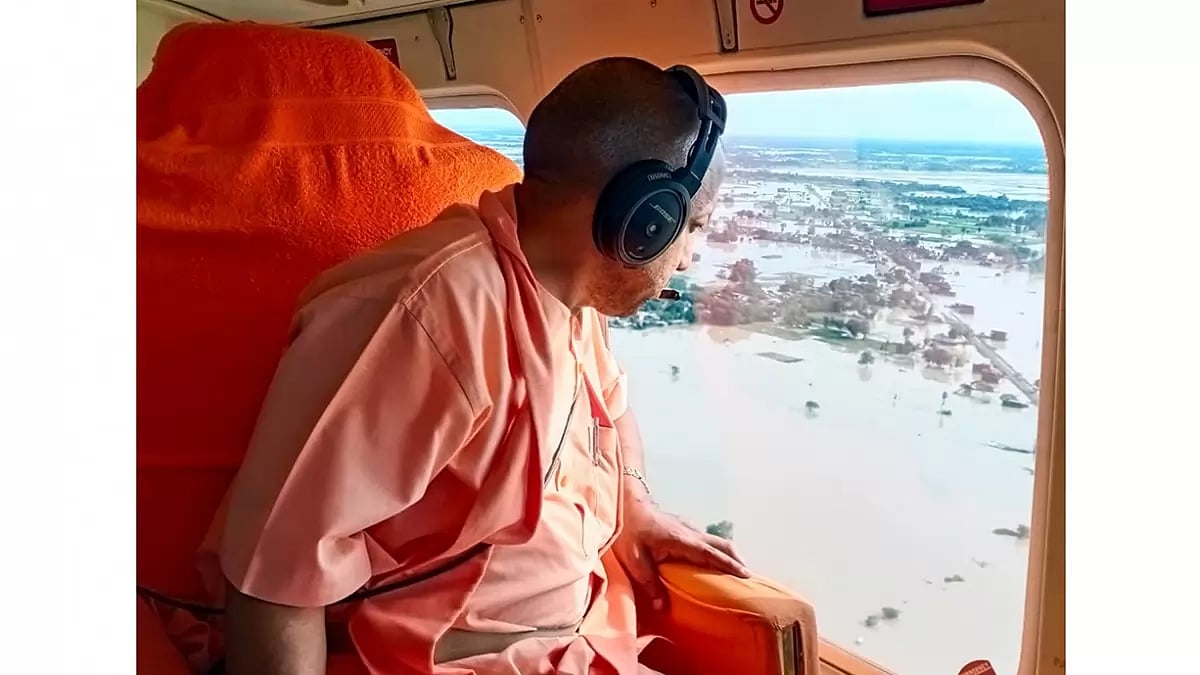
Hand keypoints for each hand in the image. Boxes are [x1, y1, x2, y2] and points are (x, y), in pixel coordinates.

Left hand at [613, 499, 750, 611]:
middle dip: (736, 559)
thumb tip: (662, 606)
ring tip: (734, 571)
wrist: (627, 503)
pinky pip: (707, 539)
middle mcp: (691, 531)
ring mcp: (689, 526)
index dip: (729, 564)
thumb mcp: (635, 560)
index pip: (712, 553)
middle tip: (747, 577)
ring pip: (715, 540)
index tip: (746, 574)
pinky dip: (716, 550)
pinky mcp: (684, 526)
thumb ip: (649, 582)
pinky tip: (712, 560)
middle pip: (721, 544)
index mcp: (682, 540)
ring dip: (728, 554)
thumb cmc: (629, 531)